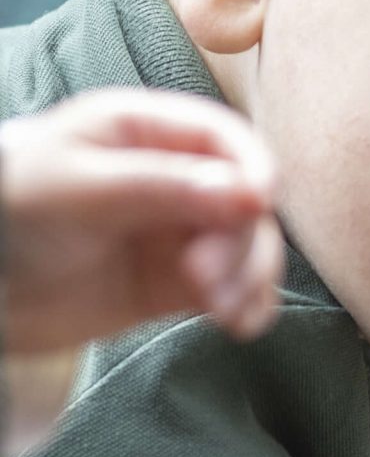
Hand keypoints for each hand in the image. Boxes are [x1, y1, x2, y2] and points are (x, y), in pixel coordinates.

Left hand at [1, 92, 282, 353]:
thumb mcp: (77, 188)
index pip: (225, 139)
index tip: (258, 205)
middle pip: (244, 201)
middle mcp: (174, 177)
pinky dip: (248, 305)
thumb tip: (249, 196)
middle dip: (238, 240)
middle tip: (203, 278)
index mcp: (146, 131)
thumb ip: (159, 187)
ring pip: (248, 247)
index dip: (252, 168)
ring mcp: (180, 232)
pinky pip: (236, 289)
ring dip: (248, 278)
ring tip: (222, 312)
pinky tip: (239, 324)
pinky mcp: (181, 282)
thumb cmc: (17, 214)